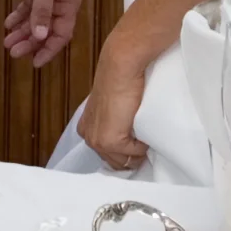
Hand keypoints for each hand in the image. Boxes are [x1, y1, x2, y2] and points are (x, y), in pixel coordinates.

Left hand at [4, 0, 80, 67]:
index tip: (35, 63)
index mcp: (68, 3)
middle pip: (47, 29)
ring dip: (23, 31)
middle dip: (31, 42)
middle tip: (12, 52)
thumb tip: (41, 35)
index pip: (62, 34)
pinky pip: (29, 7)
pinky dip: (19, 16)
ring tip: (7, 41)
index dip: (49, 49)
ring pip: (36, 19)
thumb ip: (42, 11)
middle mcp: (61, 1)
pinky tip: (8, 23)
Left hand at [78, 32, 149, 170]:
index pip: (108, 155)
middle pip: (116, 162)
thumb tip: (130, 136)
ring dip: (138, 150)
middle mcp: (88, 137)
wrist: (122, 67)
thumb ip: (114, 123)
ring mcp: (98, 141)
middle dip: (132, 154)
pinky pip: (135, 153)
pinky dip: (143, 145)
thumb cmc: (121, 80)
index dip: (124, 151)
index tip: (137, 141)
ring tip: (144, 131)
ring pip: (125, 161)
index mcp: (86, 130)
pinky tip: (142, 126)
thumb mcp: (112, 107)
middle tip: (144, 138)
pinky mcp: (110, 141)